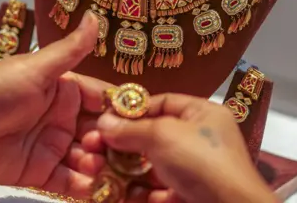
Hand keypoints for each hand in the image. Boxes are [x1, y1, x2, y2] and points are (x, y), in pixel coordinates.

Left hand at [0, 12, 108, 197]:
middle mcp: (63, 118)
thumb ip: (70, 49)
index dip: (120, 111)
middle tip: (119, 151)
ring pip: (88, 158)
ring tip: (101, 169)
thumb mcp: (36, 69)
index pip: (102, 100)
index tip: (139, 122)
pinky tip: (93, 189)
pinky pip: (69, 182)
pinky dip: (83, 187)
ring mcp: (53, 145)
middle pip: (100, 132)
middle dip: (112, 142)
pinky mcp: (41, 170)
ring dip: (100, 165)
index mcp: (64, 91)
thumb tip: (95, 17)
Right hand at [96, 94, 278, 202]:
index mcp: (202, 114)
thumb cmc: (201, 162)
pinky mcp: (187, 195)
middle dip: (121, 144)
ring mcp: (194, 171)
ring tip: (99, 173)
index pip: (162, 102)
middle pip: (151, 136)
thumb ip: (130, 129)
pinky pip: (158, 190)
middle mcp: (198, 140)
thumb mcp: (162, 135)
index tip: (106, 119)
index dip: (132, 109)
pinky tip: (124, 195)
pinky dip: (140, 193)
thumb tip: (103, 123)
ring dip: (124, 171)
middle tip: (94, 148)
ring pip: (151, 166)